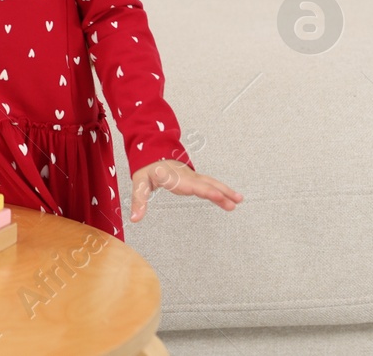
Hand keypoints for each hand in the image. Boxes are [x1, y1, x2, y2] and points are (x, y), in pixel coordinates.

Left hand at [128, 159, 243, 221]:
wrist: (154, 153)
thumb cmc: (147, 170)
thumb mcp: (139, 184)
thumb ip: (138, 201)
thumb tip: (134, 219)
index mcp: (171, 176)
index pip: (185, 184)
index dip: (197, 188)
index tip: (212, 194)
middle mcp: (185, 176)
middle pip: (202, 184)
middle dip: (215, 193)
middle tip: (230, 202)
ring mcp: (192, 176)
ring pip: (211, 183)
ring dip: (224, 191)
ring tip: (239, 200)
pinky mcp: (196, 179)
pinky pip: (211, 185)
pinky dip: (223, 191)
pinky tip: (233, 199)